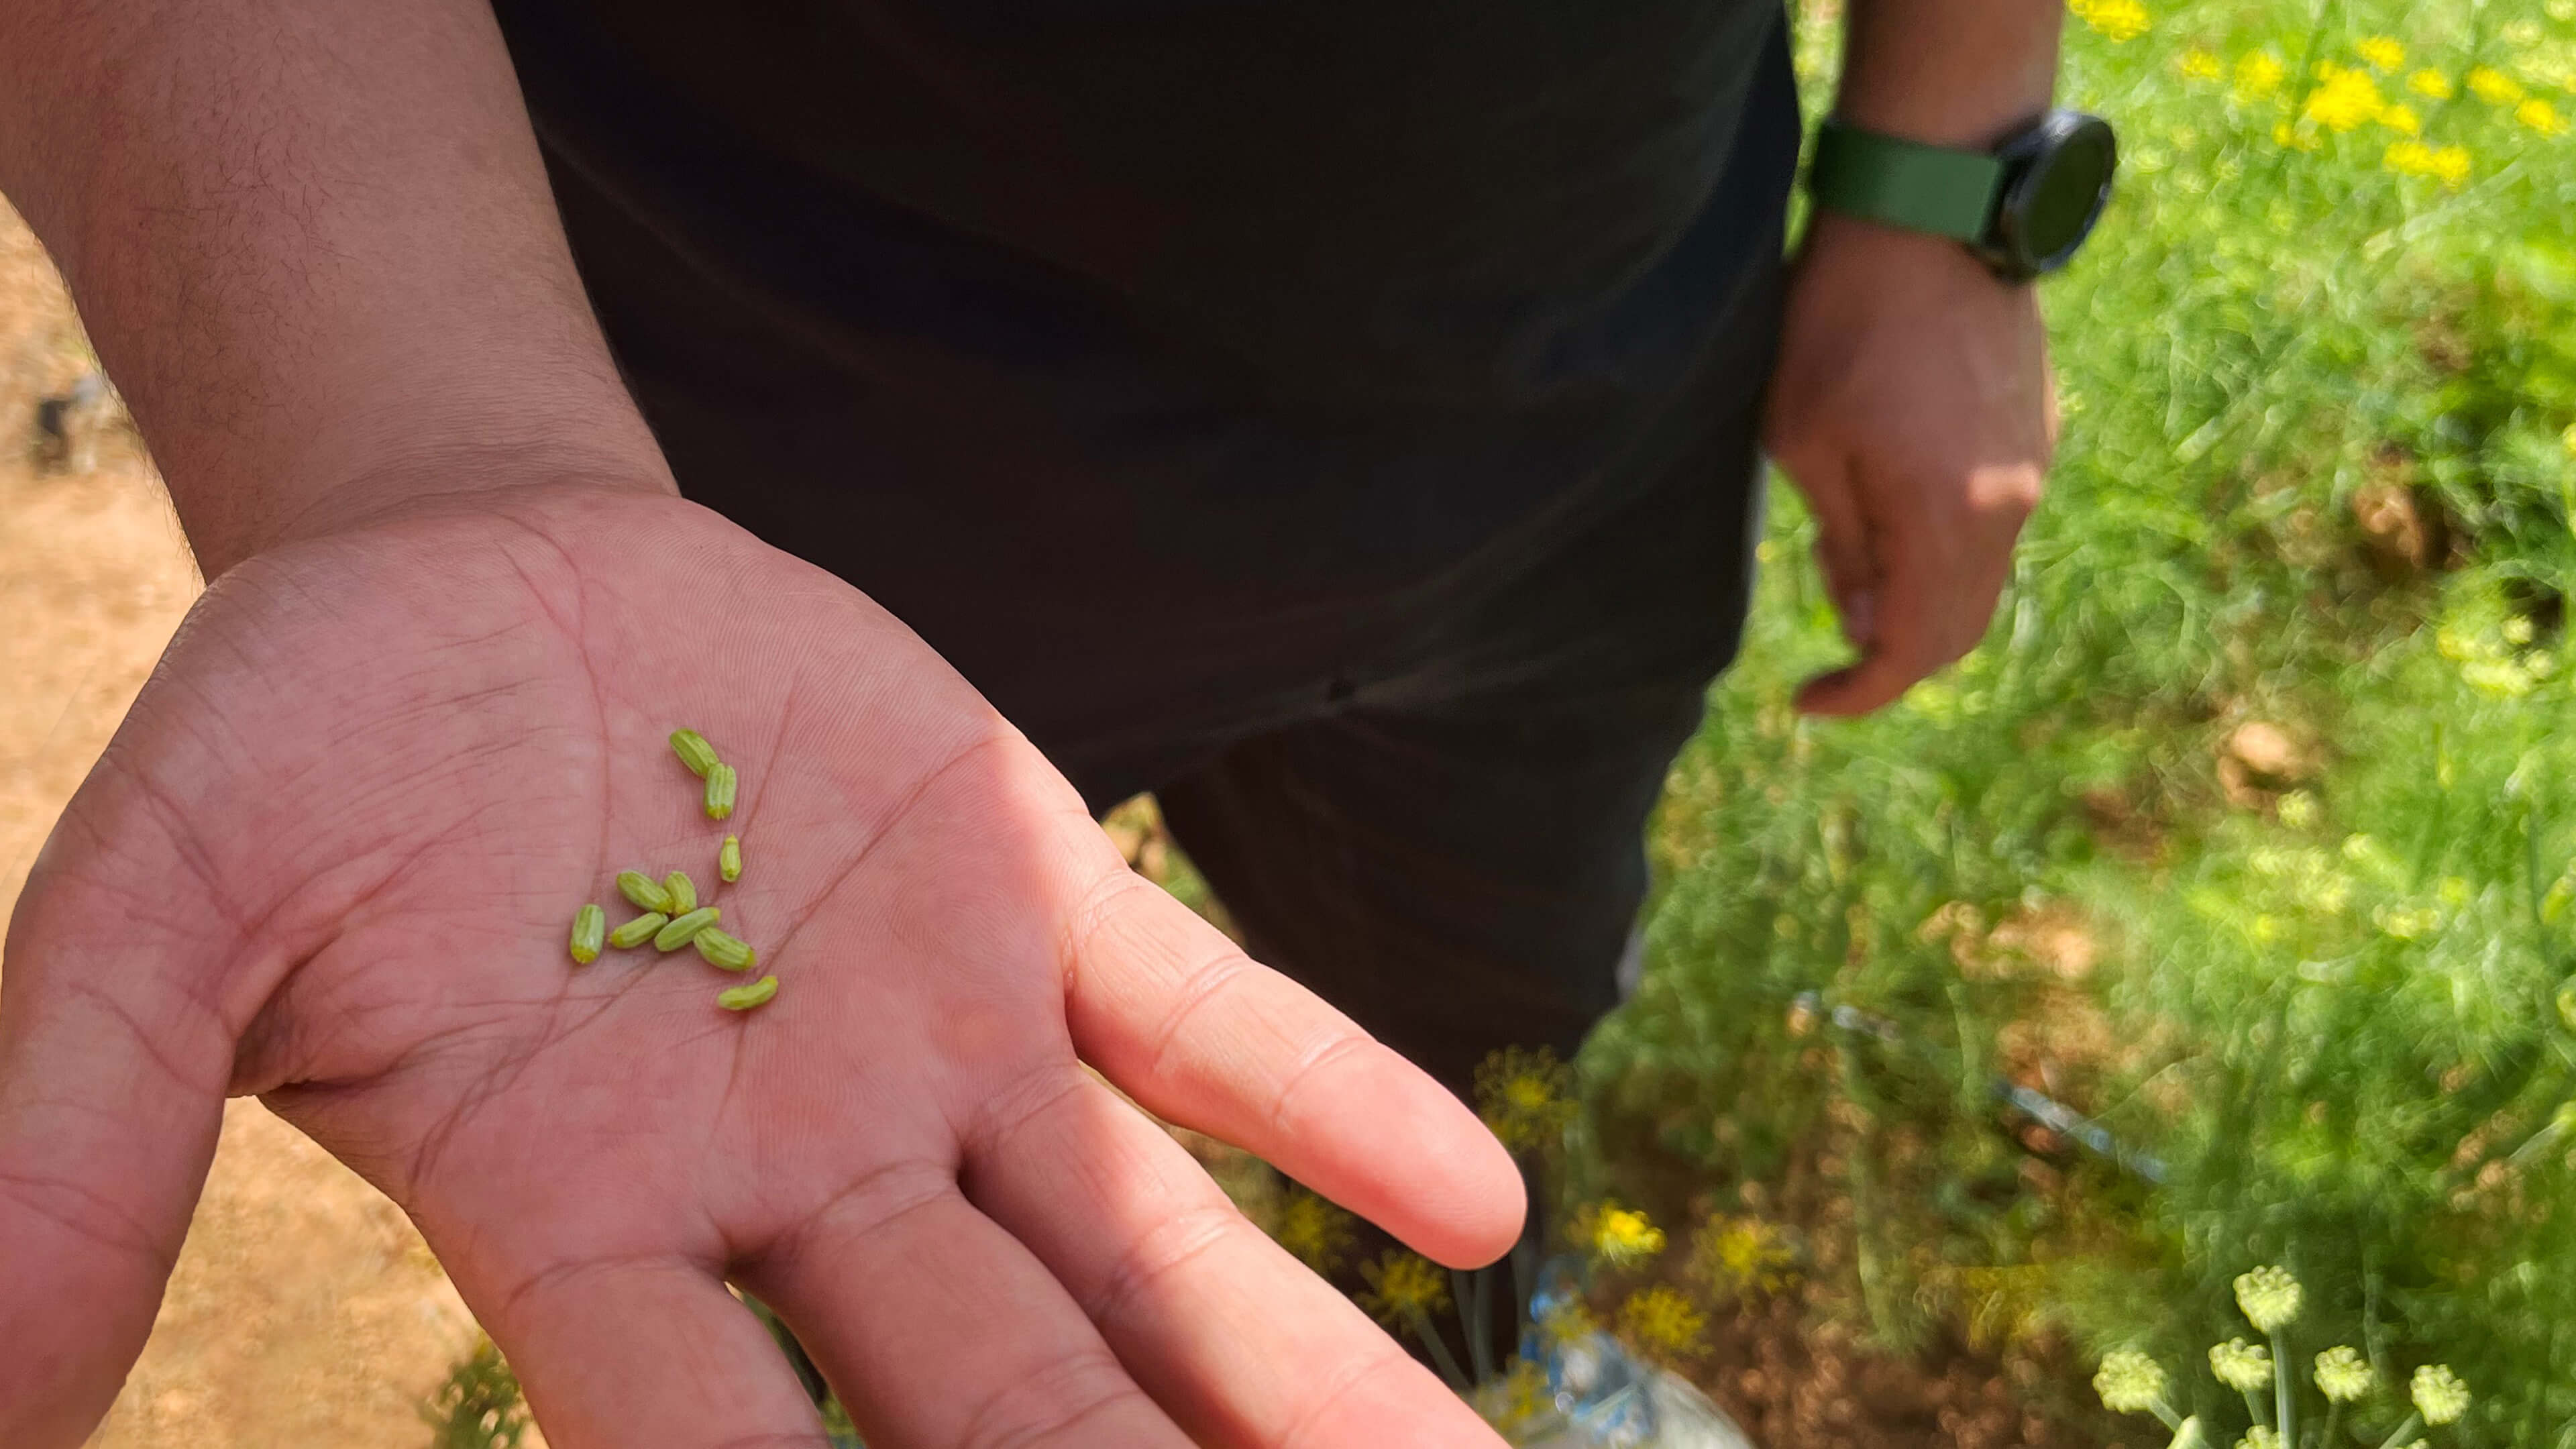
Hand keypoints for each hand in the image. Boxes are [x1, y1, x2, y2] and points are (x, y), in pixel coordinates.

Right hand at [0, 483, 1522, 1447]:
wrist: (473, 567)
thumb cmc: (302, 751)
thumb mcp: (161, 915)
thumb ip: (83, 1127)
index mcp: (579, 1230)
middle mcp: (793, 1191)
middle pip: (989, 1408)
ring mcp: (933, 1057)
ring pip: (1134, 1259)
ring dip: (1291, 1382)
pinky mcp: (1027, 902)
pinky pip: (1202, 1027)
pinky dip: (1333, 1102)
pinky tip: (1482, 1206)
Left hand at [1762, 211, 2056, 715]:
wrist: (1931, 214)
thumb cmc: (1840, 322)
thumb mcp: (1802, 441)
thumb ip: (1842, 543)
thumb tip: (1864, 620)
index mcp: (1945, 518)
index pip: (1910, 650)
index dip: (1859, 693)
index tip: (1807, 698)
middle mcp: (2007, 506)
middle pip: (1959, 630)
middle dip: (1893, 658)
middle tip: (1830, 646)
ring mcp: (2033, 467)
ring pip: (1984, 580)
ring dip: (1921, 602)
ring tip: (1853, 573)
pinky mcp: (2038, 430)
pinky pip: (1999, 524)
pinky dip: (1948, 552)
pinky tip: (1895, 516)